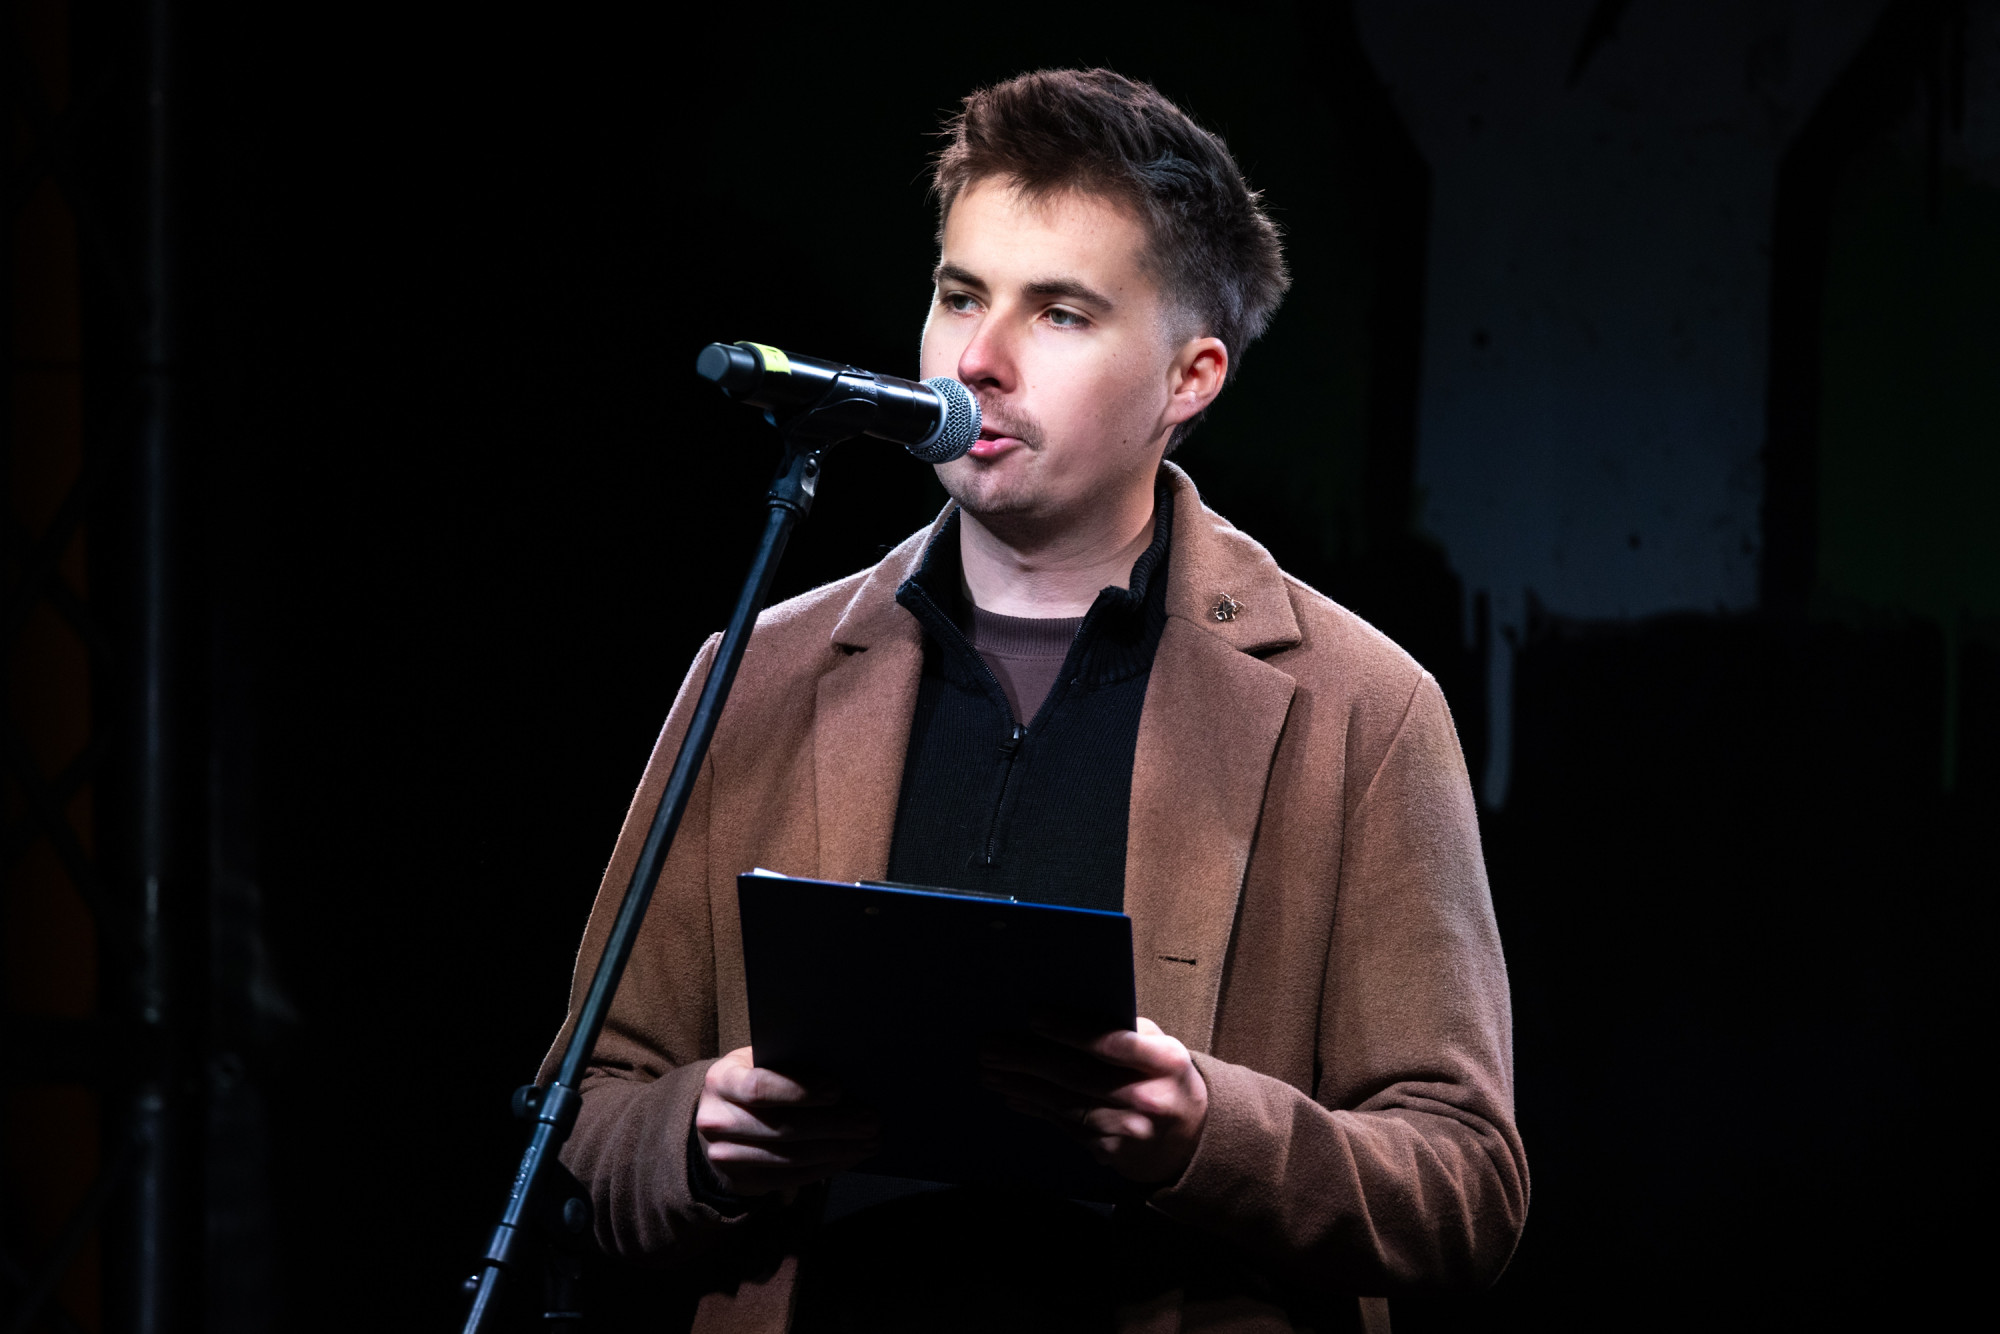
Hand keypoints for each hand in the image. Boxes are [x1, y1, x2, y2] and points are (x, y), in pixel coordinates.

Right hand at [693, 1046, 880, 1197]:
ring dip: (836, 1150)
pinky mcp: (740, 1182)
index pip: (759, 1087)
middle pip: (782, 1127)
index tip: (838, 1090)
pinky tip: (848, 1157)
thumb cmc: (753, 1081)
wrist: (719, 1120)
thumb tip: (844, 1074)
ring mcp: (724, 1156)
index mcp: (721, 1080)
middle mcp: (716, 1120)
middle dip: (833, 1125)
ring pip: (790, 1157)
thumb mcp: (760, 1062)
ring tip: (868, 1141)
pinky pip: (789, 1178)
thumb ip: (788, 1064)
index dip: (801, 1090)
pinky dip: (825, 1168)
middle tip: (870, 1121)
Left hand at [979, 1017, 1207, 1184]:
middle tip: (990, 1048)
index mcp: (1164, 1062)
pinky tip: (1013, 1095)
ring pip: (1063, 1104)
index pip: (1112, 1043)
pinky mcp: (1111, 1152)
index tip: (1033, 1017)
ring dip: (1021, 1086)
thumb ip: (1127, 1032)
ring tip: (990, 1071)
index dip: (1070, 1030)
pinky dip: (1035, 1108)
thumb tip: (1070, 1015)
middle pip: (1077, 1076)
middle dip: (1027, 1060)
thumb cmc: (1167, 1079)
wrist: (1194, 1139)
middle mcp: (1147, 1098)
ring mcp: (1128, 1130)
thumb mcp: (1162, 1048)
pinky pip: (1064, 1126)